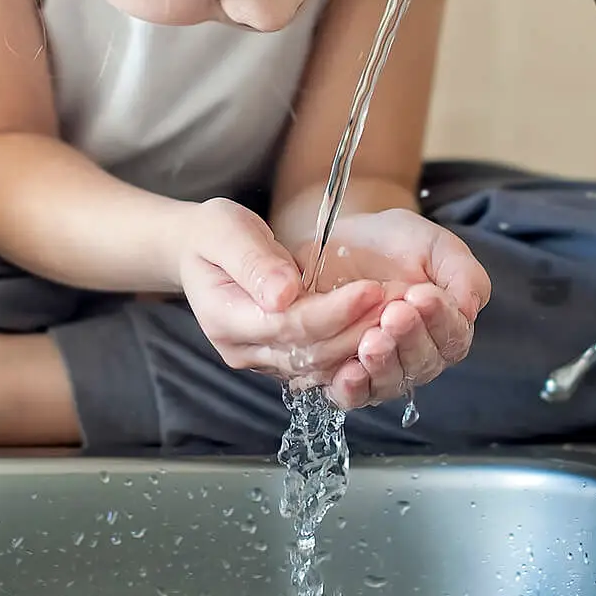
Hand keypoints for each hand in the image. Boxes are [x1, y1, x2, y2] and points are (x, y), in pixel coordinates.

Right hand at [175, 198, 387, 384]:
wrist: (197, 252)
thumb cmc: (212, 234)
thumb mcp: (225, 230)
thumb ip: (253, 261)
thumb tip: (285, 293)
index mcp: (225, 318)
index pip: (288, 325)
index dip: (333, 311)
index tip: (371, 288)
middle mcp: (242, 350)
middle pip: (309, 352)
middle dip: (356, 329)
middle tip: (397, 303)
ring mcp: (260, 361)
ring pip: (319, 365)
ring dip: (360, 343)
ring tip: (397, 315)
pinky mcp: (278, 360)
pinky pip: (320, 364)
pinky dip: (352, 350)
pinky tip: (379, 328)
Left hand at [300, 209, 489, 410]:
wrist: (341, 238)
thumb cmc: (393, 242)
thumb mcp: (434, 246)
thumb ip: (462, 273)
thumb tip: (469, 309)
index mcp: (445, 327)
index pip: (453, 337)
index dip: (441, 320)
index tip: (422, 295)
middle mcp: (415, 354)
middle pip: (423, 364)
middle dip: (410, 339)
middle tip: (395, 313)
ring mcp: (380, 367)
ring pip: (390, 382)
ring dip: (384, 363)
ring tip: (372, 340)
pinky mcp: (343, 373)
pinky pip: (353, 396)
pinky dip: (353, 389)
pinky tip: (349, 373)